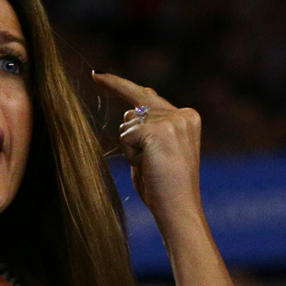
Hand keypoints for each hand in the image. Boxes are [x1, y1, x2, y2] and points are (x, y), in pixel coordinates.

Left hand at [92, 71, 202, 227]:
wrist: (179, 209)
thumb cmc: (165, 187)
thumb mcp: (159, 151)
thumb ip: (149, 128)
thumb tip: (132, 108)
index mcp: (188, 117)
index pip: (148, 95)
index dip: (119, 85)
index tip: (98, 75)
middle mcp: (183, 114)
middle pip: (134, 109)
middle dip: (125, 124)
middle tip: (126, 127)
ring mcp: (172, 121)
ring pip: (127, 123)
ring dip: (132, 147)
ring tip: (152, 166)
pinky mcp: (158, 131)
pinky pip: (125, 135)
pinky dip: (130, 154)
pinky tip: (149, 166)